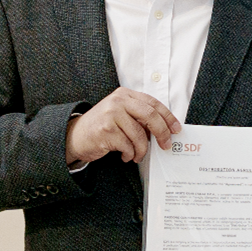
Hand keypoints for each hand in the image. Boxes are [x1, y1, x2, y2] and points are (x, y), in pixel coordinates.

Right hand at [65, 88, 180, 166]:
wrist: (75, 136)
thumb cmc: (102, 126)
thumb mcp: (121, 114)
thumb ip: (139, 116)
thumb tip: (165, 129)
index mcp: (125, 95)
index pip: (153, 103)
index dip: (168, 117)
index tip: (176, 129)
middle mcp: (118, 101)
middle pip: (150, 116)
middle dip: (162, 132)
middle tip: (166, 145)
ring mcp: (111, 115)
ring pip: (139, 135)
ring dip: (142, 150)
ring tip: (138, 155)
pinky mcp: (106, 130)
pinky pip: (127, 146)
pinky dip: (130, 154)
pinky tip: (125, 156)